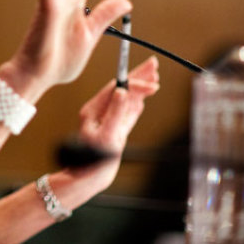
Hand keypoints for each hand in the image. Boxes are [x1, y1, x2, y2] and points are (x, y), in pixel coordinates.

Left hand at [73, 56, 160, 188]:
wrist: (90, 179)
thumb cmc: (94, 160)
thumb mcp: (107, 136)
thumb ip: (116, 113)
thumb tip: (124, 92)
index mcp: (93, 110)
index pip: (116, 88)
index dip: (134, 81)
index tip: (151, 80)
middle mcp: (99, 112)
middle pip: (121, 89)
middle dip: (138, 77)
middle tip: (154, 64)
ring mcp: (107, 120)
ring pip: (127, 100)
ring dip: (140, 88)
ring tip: (153, 76)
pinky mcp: (115, 130)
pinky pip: (128, 113)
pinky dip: (136, 104)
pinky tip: (143, 96)